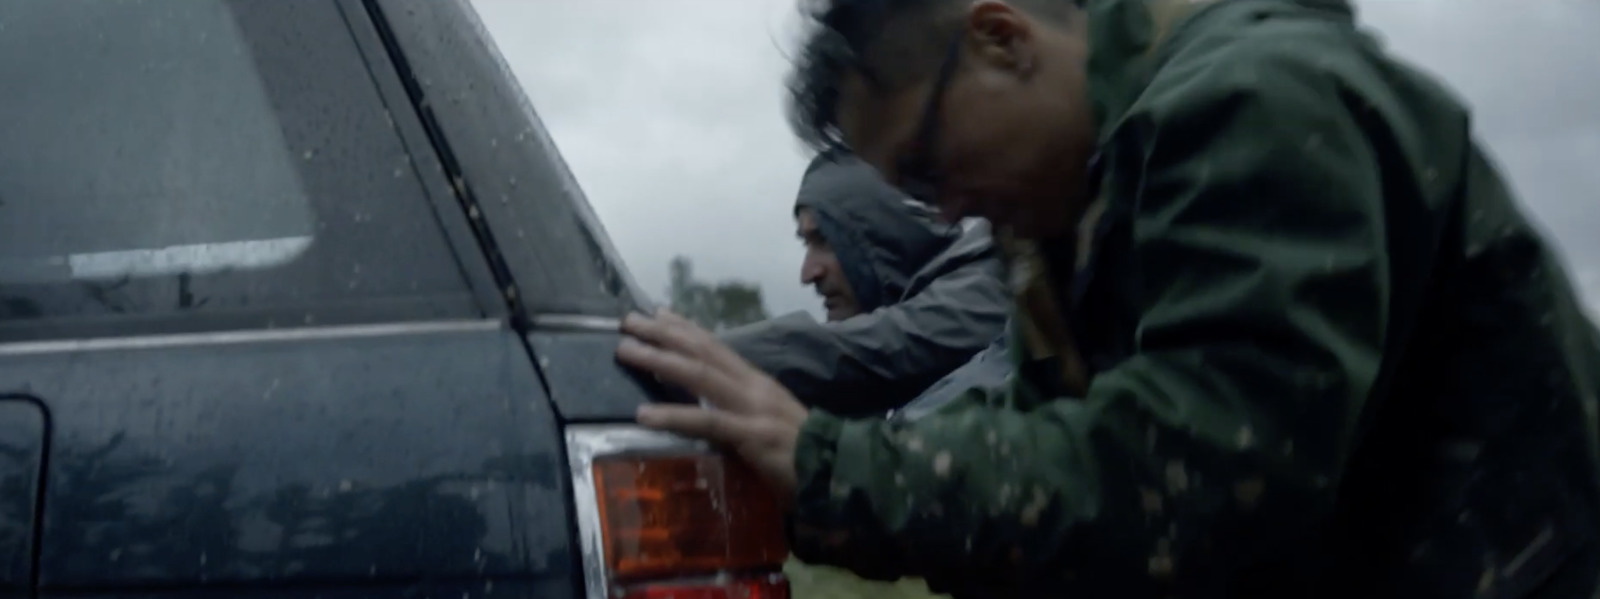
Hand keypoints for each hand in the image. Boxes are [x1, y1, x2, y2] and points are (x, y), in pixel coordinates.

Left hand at [615, 309, 808, 498]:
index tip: (657, 312)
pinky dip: (673, 417)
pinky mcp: (751, 436)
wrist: (841, 472)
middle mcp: (753, 387)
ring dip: (659, 360)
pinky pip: (706, 423)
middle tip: (627, 320)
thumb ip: (742, 410)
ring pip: (699, 375)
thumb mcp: (770, 420)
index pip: (717, 347)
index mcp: (758, 383)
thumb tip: (711, 406)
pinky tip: (643, 416)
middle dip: (663, 333)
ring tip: (625, 351)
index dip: (686, 328)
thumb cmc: (805, 453)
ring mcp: (753, 408)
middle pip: (702, 351)